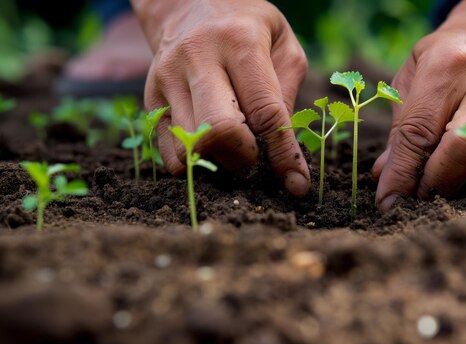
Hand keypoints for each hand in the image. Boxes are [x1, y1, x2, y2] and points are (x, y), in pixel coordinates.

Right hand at [131, 0, 309, 196]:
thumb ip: (286, 94)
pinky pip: (168, 151)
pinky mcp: (151, 97)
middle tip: (255, 161)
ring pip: (191, 147)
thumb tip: (281, 151)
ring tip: (233, 151)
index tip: (296, 185)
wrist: (189, 4)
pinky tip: (209, 152)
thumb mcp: (284, 44)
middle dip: (244, 159)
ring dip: (219, 163)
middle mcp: (198, 58)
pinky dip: (194, 165)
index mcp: (240, 42)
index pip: (264, 112)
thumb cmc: (248, 27)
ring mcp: (168, 78)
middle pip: (218, 131)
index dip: (283, 155)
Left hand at [372, 0, 465, 211]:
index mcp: (447, 67)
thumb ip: (400, 132)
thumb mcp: (411, 80)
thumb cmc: (446, 65)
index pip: (420, 131)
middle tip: (427, 190)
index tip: (390, 202)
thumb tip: (387, 182)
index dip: (402, 174)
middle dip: (439, 182)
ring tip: (459, 179)